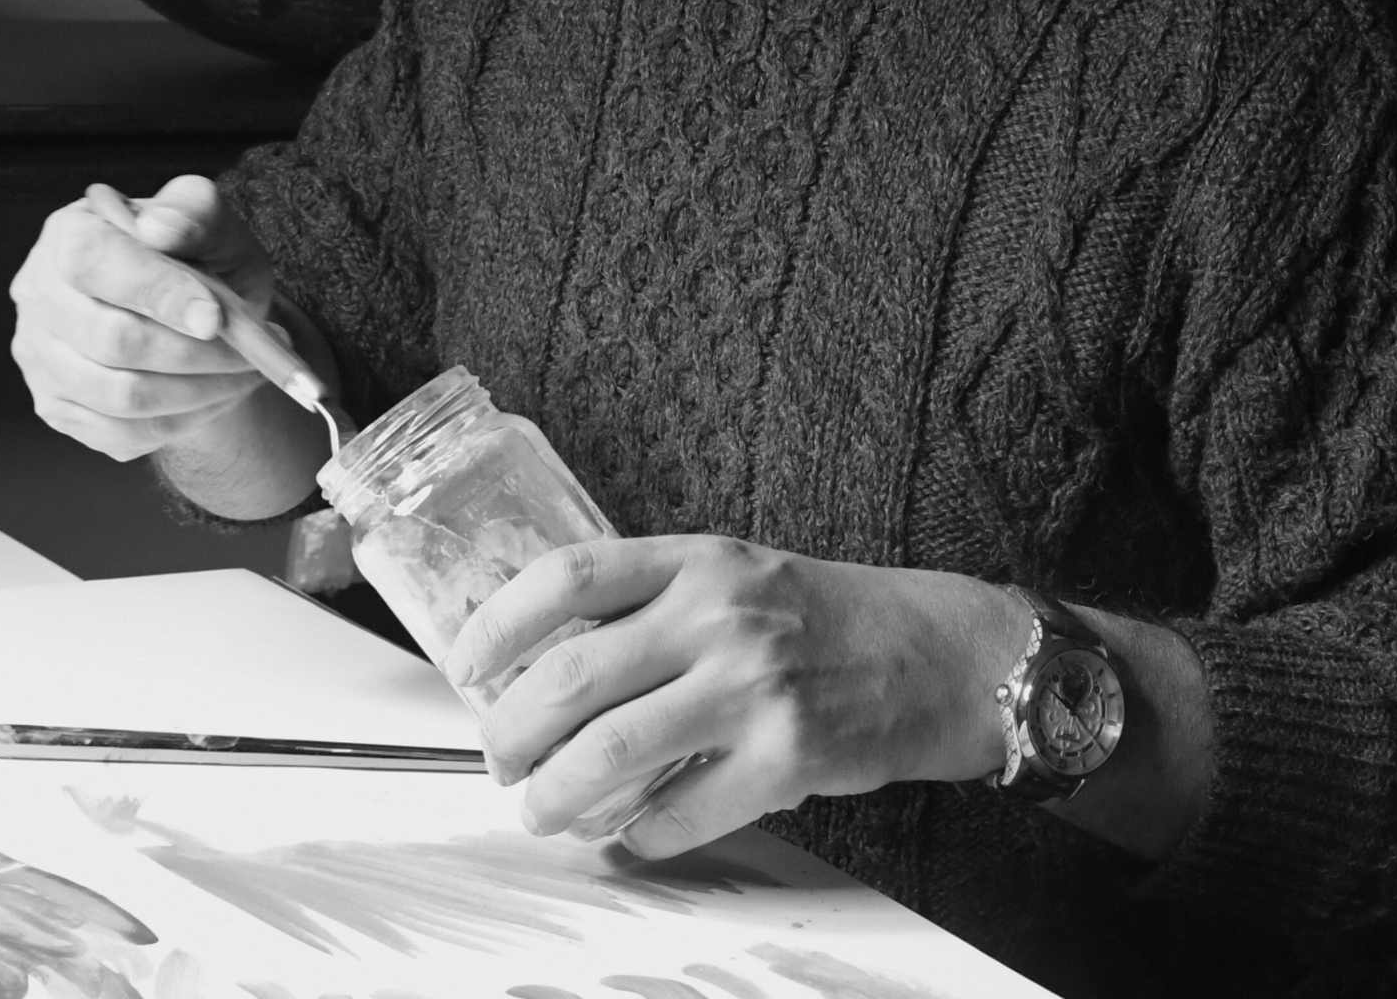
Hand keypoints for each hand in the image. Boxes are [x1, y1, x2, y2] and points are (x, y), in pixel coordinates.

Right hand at [9, 175, 277, 461]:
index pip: (97, 265)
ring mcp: (40, 357)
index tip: (217, 319)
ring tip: (251, 372)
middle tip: (260, 350)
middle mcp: (40, 296)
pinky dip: (186, 420)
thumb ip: (195, 215)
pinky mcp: (58, 406)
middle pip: (114, 341)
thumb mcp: (213, 224)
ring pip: (123, 397)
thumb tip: (161, 228)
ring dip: (203, 391)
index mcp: (70, 234)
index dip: (160, 294)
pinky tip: (219, 394)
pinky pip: (123, 434)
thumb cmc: (196, 256)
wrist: (190, 307)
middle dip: (201, 353)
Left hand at [443, 535, 1029, 857]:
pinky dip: (637, 835)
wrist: (928, 653)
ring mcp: (752, 689)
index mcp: (700, 561)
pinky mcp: (783, 759)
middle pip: (571, 676)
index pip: (571, 576)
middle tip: (498, 758)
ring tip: (541, 808)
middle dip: (509, 733)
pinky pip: (676, 815)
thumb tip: (544, 657)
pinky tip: (631, 831)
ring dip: (553, 797)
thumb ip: (652, 601)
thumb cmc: (821, 616)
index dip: (499, 623)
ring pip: (609, 755)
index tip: (468, 663)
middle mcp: (721, 616)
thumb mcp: (734, 573)